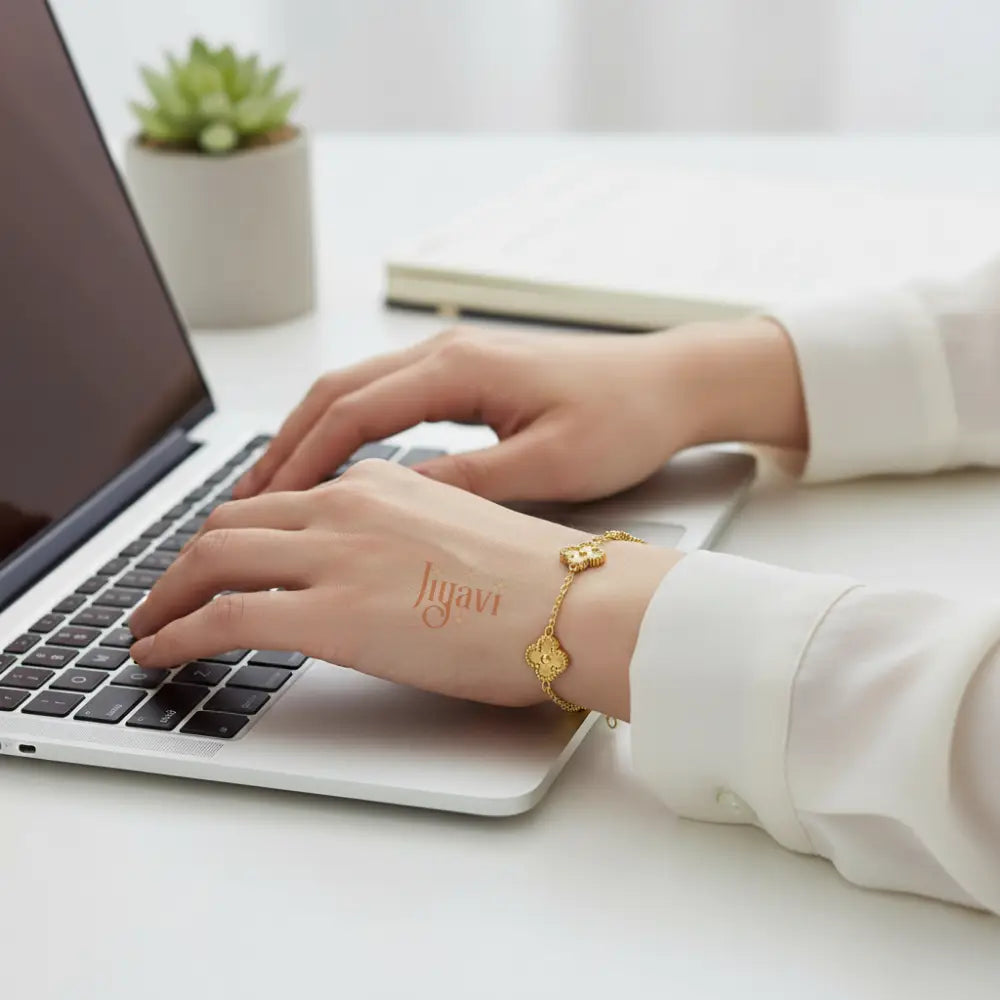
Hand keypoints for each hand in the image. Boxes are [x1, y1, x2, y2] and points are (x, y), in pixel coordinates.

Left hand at [129, 460, 680, 718]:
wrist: (578, 605)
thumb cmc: (542, 581)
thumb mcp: (462, 529)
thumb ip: (407, 534)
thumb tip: (379, 567)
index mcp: (383, 482)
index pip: (282, 498)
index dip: (235, 533)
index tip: (218, 559)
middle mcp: (348, 505)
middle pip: (231, 521)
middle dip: (183, 560)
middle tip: (164, 592)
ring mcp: (335, 555)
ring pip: (211, 559)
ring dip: (166, 595)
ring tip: (150, 626)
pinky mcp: (329, 614)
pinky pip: (222, 618)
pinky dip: (175, 634)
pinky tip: (160, 654)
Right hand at [234, 318, 805, 503]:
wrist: (673, 382)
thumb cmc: (624, 417)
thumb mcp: (548, 463)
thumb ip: (468, 481)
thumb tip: (392, 501)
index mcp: (459, 368)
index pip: (352, 413)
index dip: (300, 461)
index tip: (263, 506)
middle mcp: (446, 353)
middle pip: (336, 394)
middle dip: (285, 445)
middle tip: (245, 501)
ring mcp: (455, 359)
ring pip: (356, 392)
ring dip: (310, 436)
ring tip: (274, 489)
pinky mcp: (468, 375)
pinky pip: (386, 398)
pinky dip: (348, 430)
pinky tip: (340, 466)